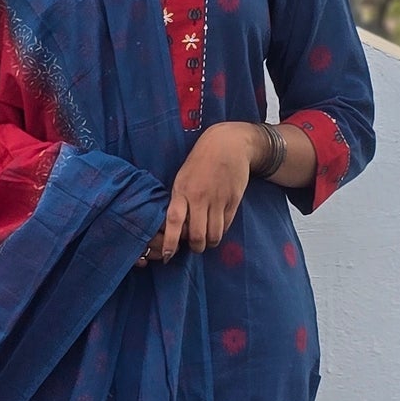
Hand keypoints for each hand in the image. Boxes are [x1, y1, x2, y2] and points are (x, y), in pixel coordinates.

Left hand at [148, 123, 264, 260]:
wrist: (228, 144)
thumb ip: (179, 201)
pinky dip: (220, 231)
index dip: (169, 242)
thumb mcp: (182, 177)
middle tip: (194, 246)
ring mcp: (218, 200)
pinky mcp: (233, 201)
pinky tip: (217, 226)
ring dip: (209, 243)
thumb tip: (176, 228)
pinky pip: (226, 226)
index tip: (166, 256)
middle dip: (195, 247)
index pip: (173, 221)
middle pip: (196, 236)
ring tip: (207, 239)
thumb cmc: (200, 162)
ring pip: (214, 235)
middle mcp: (199, 197)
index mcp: (182, 190)